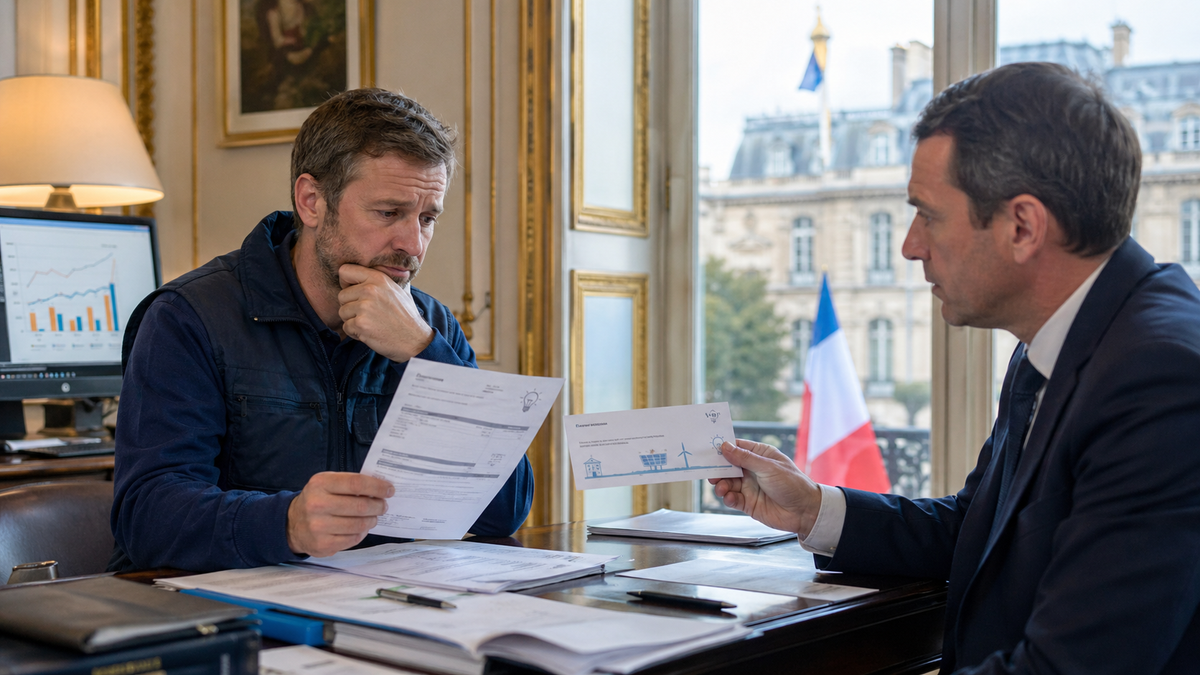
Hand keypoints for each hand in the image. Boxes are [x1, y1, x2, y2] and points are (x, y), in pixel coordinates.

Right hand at [287, 472, 394, 557]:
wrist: (292, 524)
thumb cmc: (317, 500)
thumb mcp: (328, 483)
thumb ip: (350, 483)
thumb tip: (381, 488)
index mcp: (320, 483)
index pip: (356, 483)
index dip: (377, 487)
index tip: (389, 490)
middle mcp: (317, 504)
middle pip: (361, 506)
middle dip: (378, 506)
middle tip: (383, 506)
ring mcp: (319, 526)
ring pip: (359, 524)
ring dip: (372, 520)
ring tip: (373, 517)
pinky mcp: (323, 544)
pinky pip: (353, 538)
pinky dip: (362, 533)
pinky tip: (361, 528)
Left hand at [337, 264, 433, 361]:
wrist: (414, 339)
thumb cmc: (406, 316)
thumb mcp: (398, 290)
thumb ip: (381, 281)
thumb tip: (372, 273)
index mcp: (378, 278)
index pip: (345, 271)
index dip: (346, 283)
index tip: (353, 292)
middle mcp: (370, 289)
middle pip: (342, 295)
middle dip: (350, 306)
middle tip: (367, 314)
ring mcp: (364, 307)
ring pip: (342, 312)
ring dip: (352, 320)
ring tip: (370, 323)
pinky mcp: (361, 323)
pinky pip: (346, 327)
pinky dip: (355, 333)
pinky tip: (370, 332)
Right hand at [708, 439, 822, 536]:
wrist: (805, 512)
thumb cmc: (793, 484)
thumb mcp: (768, 467)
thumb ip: (744, 458)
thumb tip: (725, 447)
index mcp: (760, 455)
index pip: (737, 448)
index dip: (723, 448)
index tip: (708, 450)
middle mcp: (753, 470)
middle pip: (728, 466)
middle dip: (718, 469)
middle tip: (710, 472)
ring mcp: (749, 486)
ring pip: (727, 483)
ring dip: (721, 485)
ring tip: (721, 488)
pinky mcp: (748, 503)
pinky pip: (732, 498)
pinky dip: (728, 498)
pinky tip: (730, 498)